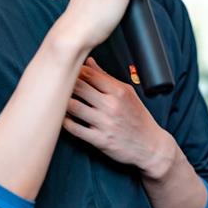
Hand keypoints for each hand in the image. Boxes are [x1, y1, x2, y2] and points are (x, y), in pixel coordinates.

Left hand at [62, 57, 172, 176]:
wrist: (150, 146)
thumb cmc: (138, 117)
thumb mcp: (127, 93)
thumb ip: (106, 77)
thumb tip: (89, 61)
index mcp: (118, 91)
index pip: (90, 74)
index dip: (75, 70)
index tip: (67, 71)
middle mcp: (111, 106)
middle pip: (79, 87)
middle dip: (66, 84)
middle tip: (57, 83)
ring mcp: (105, 123)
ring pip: (73, 107)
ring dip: (62, 102)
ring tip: (57, 100)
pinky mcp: (100, 140)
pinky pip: (75, 129)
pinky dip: (65, 122)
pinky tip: (63, 117)